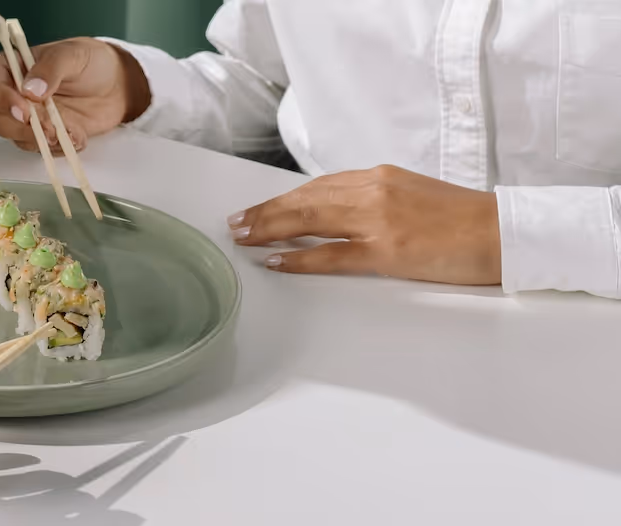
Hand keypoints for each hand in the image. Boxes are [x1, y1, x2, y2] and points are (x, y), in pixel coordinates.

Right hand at [0, 37, 149, 153]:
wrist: (117, 85)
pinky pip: (42, 150)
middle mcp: (13, 96)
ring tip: (70, 131)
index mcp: (11, 69)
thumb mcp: (72, 55)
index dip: (2, 102)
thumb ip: (50, 69)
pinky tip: (79, 135)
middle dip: (22, 129)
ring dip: (42, 141)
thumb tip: (31, 90)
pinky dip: (60, 148)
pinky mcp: (45, 136)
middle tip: (48, 130)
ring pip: (18, 139)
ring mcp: (29, 119)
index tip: (24, 111)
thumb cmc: (91, 62)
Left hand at [228, 165, 501, 284]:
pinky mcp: (387, 250)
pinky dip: (300, 256)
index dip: (282, 199)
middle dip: (265, 212)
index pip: (317, 186)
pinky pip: (332, 254)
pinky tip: (277, 260)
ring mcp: (379, 220)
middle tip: (235, 223)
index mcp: (379, 177)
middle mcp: (374, 191)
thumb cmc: (462, 220)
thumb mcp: (411, 195)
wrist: (503, 232)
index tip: (257, 209)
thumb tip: (336, 213)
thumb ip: (374, 199)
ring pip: (310, 220)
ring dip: (271, 229)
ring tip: (244, 238)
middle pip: (305, 200)